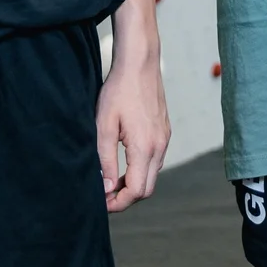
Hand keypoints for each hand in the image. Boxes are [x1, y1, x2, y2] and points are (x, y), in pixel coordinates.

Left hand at [95, 40, 168, 212]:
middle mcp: (160, 146)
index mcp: (145, 147)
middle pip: (147, 188)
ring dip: (133, 183)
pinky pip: (155, 161)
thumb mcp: (104, 126)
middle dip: (126, 197)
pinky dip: (141, 169)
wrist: (140, 63)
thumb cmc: (119, 91)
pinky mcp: (164, 132)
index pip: (136, 191)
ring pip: (152, 175)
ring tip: (111, 179)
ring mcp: (165, 139)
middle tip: (104, 195)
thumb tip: (107, 188)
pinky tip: (124, 161)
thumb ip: (106, 160)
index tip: (102, 203)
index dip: (118, 203)